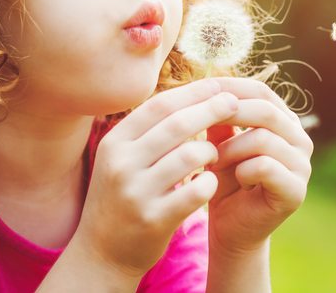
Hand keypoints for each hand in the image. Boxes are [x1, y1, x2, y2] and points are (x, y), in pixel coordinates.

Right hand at [72, 78, 236, 276]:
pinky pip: (197, 190)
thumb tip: (193, 91)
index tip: (217, 85)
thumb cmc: (123, 194)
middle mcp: (121, 164)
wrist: (101, 251)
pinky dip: (210, 182)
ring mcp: (136, 192)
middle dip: (211, 109)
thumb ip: (150, 129)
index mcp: (114, 142)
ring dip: (211, 150)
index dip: (192, 92)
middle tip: (234, 104)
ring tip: (214, 154)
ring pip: (191, 154)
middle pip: (178, 124)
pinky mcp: (154, 219)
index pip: (159, 105)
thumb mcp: (123, 158)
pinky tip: (210, 183)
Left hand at [205, 77, 313, 255]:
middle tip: (199, 124)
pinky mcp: (296, 190)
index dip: (230, 88)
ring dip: (230, 149)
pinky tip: (233, 180)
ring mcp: (303, 165)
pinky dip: (241, 170)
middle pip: (265, 110)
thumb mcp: (220, 143)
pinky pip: (265, 166)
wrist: (231, 230)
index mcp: (284, 122)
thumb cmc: (225, 182)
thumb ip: (220, 118)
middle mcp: (300, 139)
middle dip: (228, 114)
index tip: (198, 91)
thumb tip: (209, 85)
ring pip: (263, 138)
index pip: (262, 91)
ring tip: (213, 161)